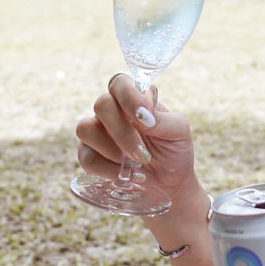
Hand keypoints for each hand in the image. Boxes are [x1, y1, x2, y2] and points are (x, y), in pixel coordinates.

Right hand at [75, 74, 197, 203]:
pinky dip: (108, 170)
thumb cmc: (174, 149)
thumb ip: (162, 118)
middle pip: (102, 104)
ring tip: (136, 165)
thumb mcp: (178, 131)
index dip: (129, 97)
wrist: (169, 182)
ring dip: (113, 150)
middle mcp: (112, 111)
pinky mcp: (89, 154)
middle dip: (123, 132)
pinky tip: (126, 176)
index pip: (120, 83)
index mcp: (133, 98)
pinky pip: (86, 157)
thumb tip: (142, 114)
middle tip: (143, 154)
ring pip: (86, 129)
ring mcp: (97, 132)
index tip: (145, 118)